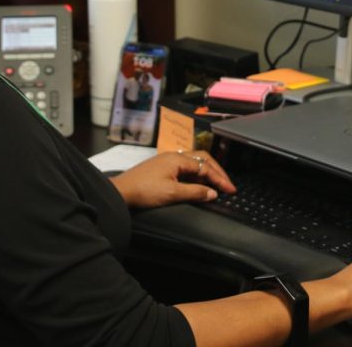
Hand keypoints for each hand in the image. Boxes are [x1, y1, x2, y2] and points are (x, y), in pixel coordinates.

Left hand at [110, 150, 235, 208]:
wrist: (121, 192)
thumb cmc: (144, 191)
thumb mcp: (172, 193)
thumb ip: (194, 192)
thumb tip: (212, 193)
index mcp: (178, 159)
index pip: (206, 167)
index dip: (220, 179)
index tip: (230, 190)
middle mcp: (174, 157)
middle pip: (202, 159)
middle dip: (216, 171)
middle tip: (227, 185)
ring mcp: (168, 162)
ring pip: (194, 163)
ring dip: (206, 173)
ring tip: (215, 186)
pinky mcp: (162, 169)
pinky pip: (185, 169)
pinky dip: (196, 176)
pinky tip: (197, 186)